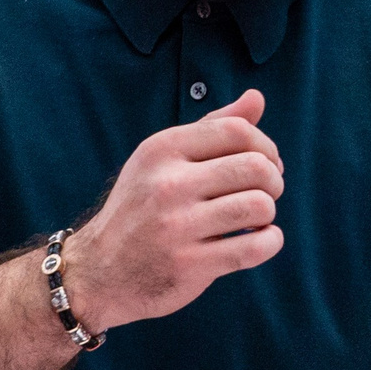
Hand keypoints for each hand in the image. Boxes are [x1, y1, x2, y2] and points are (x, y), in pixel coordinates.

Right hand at [60, 90, 283, 333]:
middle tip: (265, 194)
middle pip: (256, 167)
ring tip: (255, 219)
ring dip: (268, 213)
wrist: (97, 272)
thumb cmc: (140, 209)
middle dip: (273, 180)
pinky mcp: (189, 265)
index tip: (267, 164)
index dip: (265, 146)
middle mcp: (167, 184)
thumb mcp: (162, 159)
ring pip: (260, 206)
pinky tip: (259, 240)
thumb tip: (256, 97)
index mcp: (162, 150)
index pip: (237, 130)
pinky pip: (256, 247)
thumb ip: (211, 127)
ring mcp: (177, 226)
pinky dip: (270, 242)